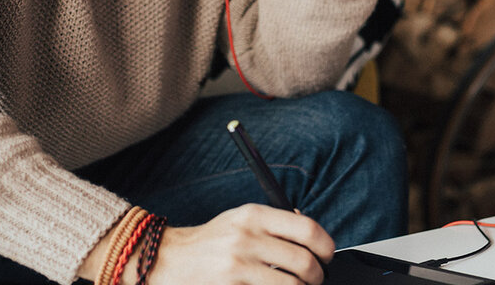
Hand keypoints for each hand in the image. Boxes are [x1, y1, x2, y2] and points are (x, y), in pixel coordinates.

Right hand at [144, 204, 335, 284]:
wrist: (168, 260)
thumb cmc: (210, 243)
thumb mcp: (240, 220)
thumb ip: (274, 224)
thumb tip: (312, 235)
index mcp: (253, 215)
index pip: (308, 229)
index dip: (326, 247)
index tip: (327, 256)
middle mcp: (246, 237)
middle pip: (305, 261)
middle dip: (317, 276)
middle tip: (315, 279)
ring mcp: (238, 266)